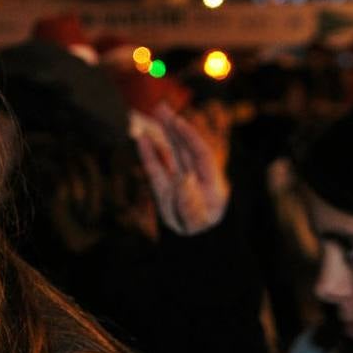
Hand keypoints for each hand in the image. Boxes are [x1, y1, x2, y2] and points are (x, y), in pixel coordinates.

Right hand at [131, 104, 230, 234]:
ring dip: (163, 133)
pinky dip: (149, 153)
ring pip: (171, 152)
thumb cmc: (202, 234)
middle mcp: (196, 176)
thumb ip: (190, 203)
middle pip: (185, 147)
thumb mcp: (198, 222)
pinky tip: (141, 138)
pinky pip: (156, 168)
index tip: (178, 121)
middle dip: (174, 126)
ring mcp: (180, 180)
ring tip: (154, 112)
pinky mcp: (165, 187)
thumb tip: (182, 179)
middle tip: (161, 106)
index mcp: (211, 181)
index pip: (199, 153)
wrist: (197, 246)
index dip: (189, 136)